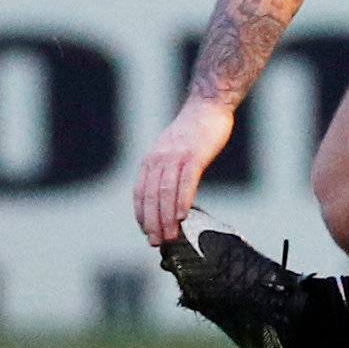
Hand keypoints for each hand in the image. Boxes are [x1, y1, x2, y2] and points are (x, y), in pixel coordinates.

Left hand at [133, 98, 234, 245]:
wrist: (208, 106)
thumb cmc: (194, 131)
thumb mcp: (172, 149)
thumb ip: (167, 169)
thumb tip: (167, 196)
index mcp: (152, 159)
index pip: (140, 192)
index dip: (141, 214)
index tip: (146, 231)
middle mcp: (159, 158)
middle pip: (152, 196)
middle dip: (152, 222)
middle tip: (156, 242)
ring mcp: (176, 156)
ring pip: (166, 193)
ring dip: (167, 217)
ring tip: (170, 236)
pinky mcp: (195, 155)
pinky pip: (186, 182)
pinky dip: (182, 201)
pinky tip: (183, 216)